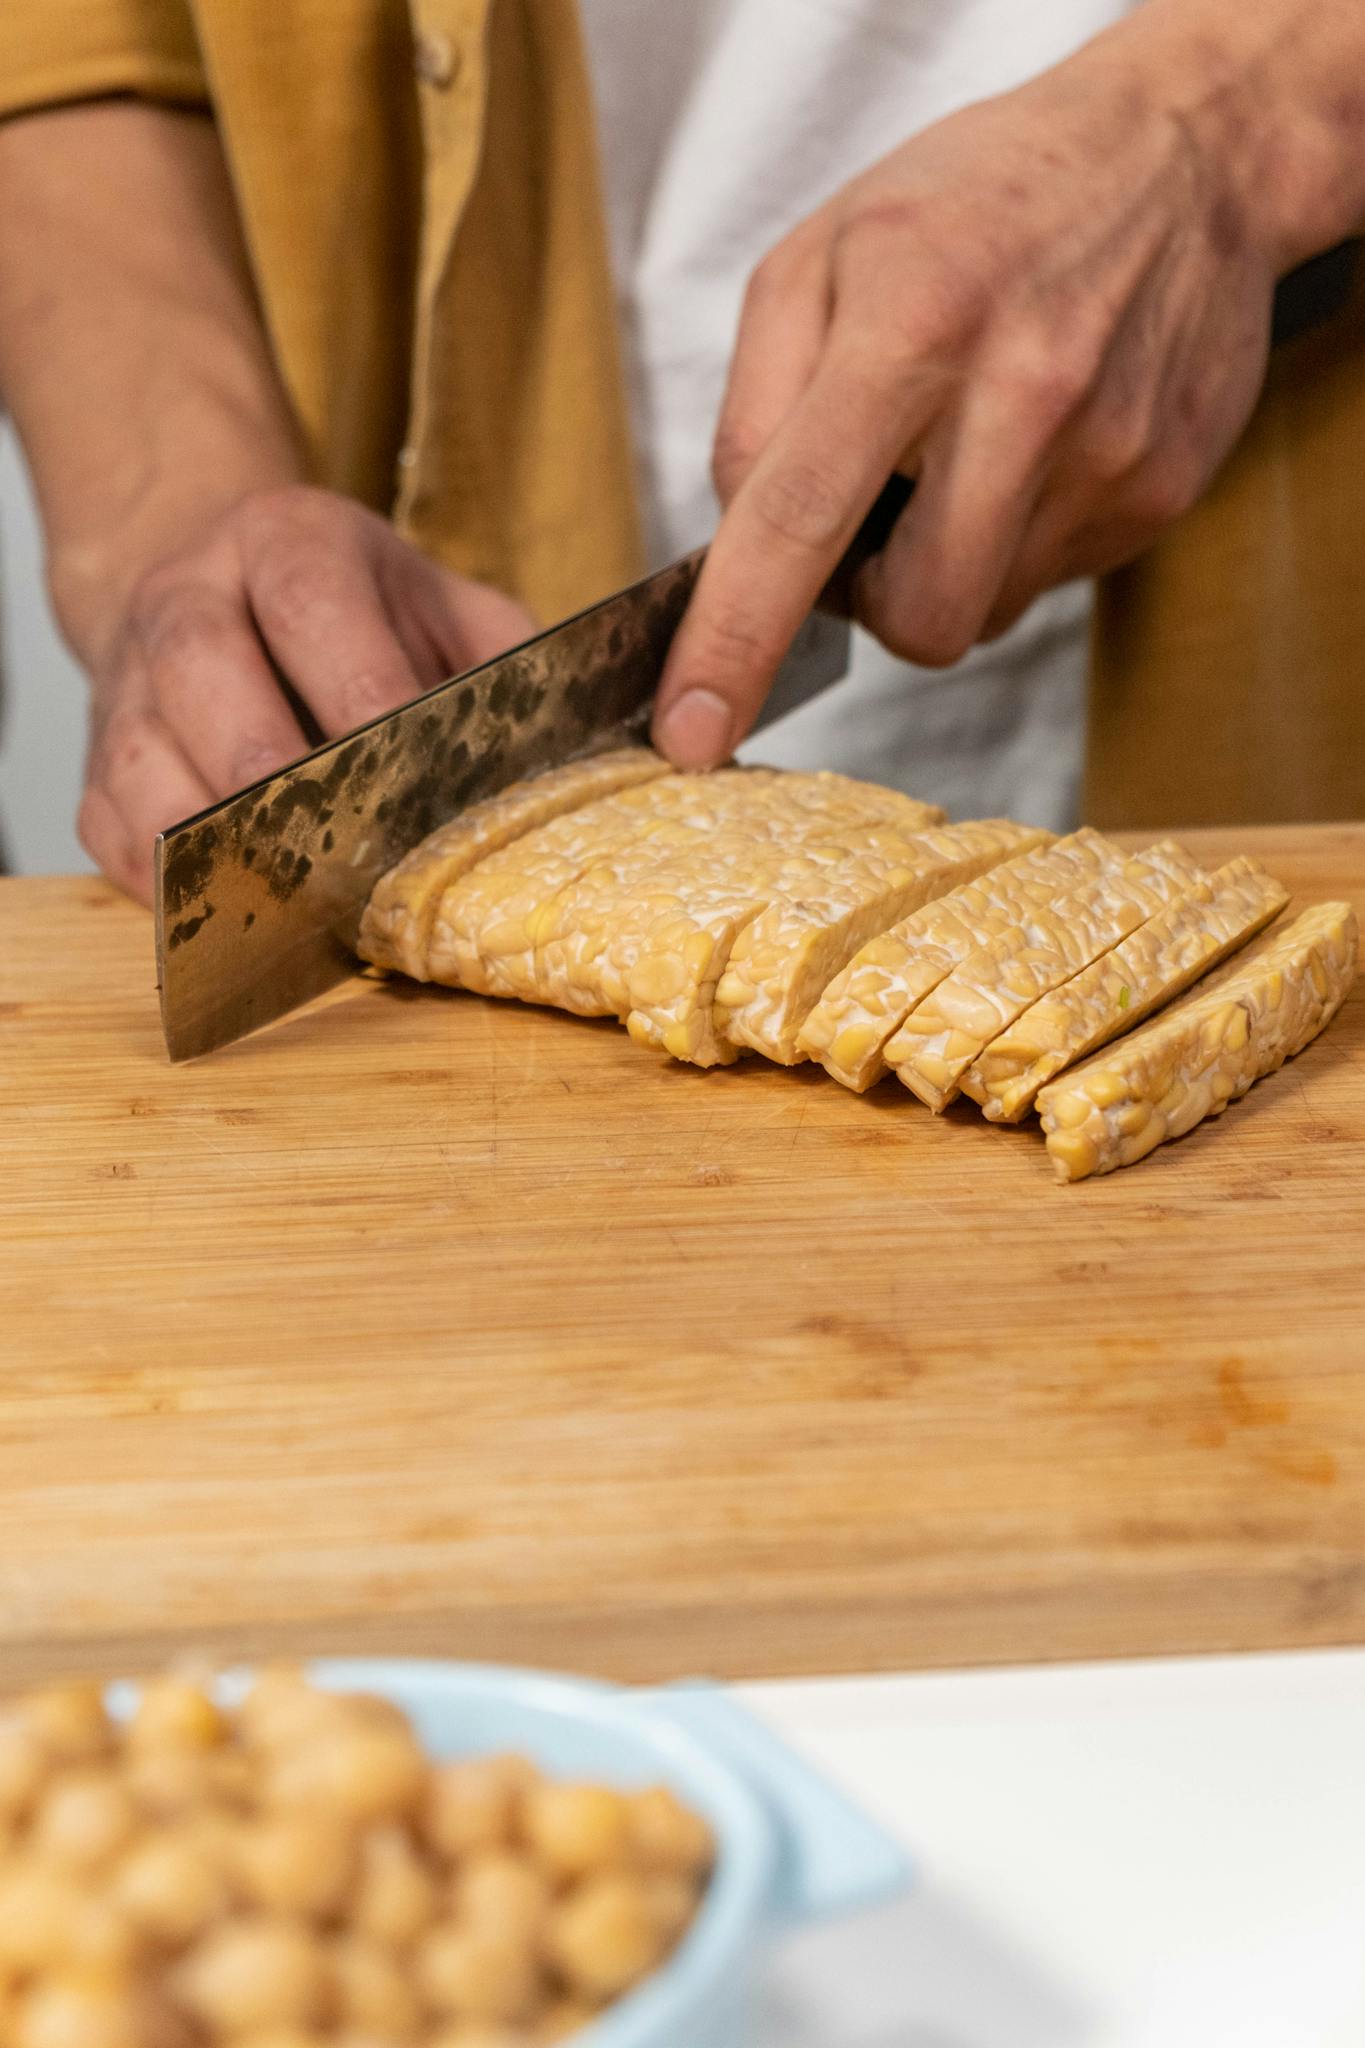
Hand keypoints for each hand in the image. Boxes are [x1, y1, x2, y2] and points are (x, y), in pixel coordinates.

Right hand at [77, 488, 534, 901]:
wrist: (220, 586)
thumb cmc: (359, 617)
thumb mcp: (444, 606)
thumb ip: (503, 665)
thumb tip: (570, 758)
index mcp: (286, 541)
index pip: (310, 603)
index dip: (357, 693)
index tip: (407, 778)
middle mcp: (189, 597)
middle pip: (203, 674)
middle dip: (272, 771)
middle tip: (339, 853)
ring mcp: (130, 683)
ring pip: (143, 764)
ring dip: (214, 842)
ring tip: (285, 900)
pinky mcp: (98, 766)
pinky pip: (115, 833)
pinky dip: (172, 886)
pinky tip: (234, 913)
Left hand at [653, 26, 1281, 765]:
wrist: (1180, 153)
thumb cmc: (973, 204)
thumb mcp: (820, 253)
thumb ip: (755, 405)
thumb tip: (739, 543)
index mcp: (911, 323)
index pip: (796, 520)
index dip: (735, 641)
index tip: (691, 735)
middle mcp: (1020, 393)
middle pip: (916, 617)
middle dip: (878, 603)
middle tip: (883, 511)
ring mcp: (1105, 453)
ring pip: (983, 613)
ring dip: (949, 565)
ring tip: (969, 450)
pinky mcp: (1158, 491)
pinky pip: (1049, 582)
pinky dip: (1017, 539)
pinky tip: (1036, 446)